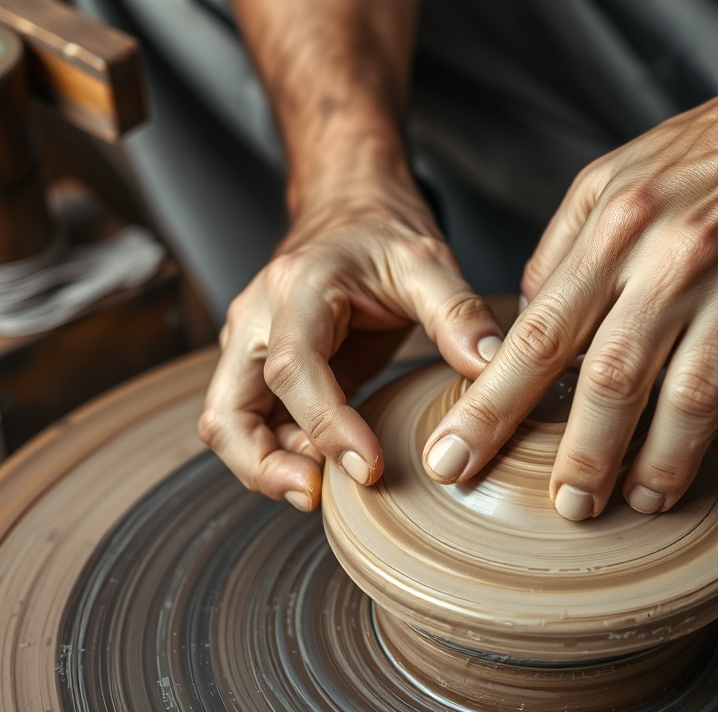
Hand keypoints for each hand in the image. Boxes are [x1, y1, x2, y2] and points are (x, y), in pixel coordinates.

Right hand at [199, 180, 502, 510]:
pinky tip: (327, 470)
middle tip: (318, 495)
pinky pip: (254, 427)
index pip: (292, 369)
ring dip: (268, 468)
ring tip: (326, 490)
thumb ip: (458, 313)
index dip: (325, 424)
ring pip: (229, 427)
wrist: (350, 210)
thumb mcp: (428, 261)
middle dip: (263, 466)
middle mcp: (255, 321)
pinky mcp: (261, 374)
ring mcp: (249, 349)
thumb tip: (490, 368)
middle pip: (227, 413)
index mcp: (295, 290)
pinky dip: (281, 457)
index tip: (369, 466)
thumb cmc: (382, 236)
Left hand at [420, 71, 717, 519]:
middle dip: (580, 461)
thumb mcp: (609, 179)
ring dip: (661, 469)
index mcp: (616, 230)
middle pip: (612, 383)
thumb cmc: (708, 154)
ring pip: (692, 407)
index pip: (538, 336)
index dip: (490, 409)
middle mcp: (676, 264)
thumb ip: (558, 253)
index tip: (451, 462)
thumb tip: (520, 326)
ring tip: (641, 500)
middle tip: (567, 508)